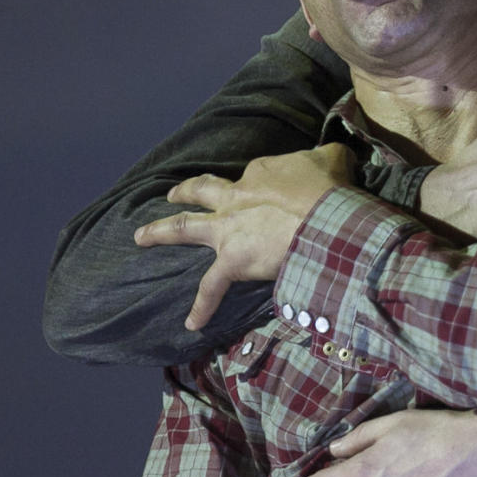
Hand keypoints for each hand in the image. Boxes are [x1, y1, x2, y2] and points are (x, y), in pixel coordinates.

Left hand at [134, 144, 355, 329]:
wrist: (324, 219)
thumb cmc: (330, 190)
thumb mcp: (333, 160)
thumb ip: (328, 156)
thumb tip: (336, 153)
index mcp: (259, 173)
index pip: (251, 177)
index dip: (261, 184)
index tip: (276, 193)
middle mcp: (236, 196)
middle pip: (203, 190)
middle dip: (186, 192)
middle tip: (171, 195)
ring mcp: (229, 229)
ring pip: (185, 227)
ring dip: (160, 232)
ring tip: (140, 236)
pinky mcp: (231, 261)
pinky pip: (210, 287)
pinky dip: (201, 306)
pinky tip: (190, 323)